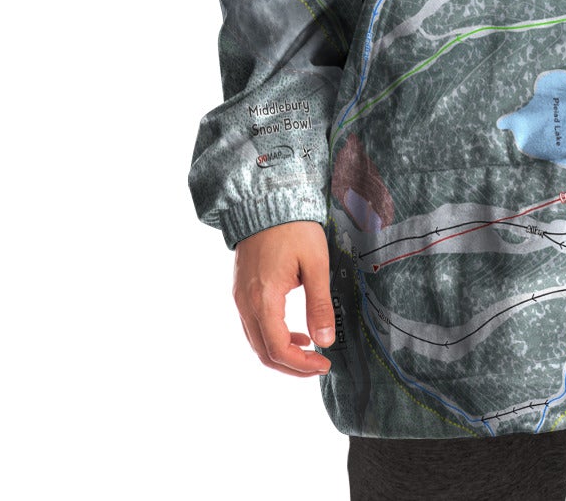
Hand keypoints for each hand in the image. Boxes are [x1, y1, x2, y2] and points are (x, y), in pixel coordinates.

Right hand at [232, 219, 334, 377]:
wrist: (267, 200)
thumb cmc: (294, 228)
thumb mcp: (315, 263)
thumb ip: (319, 304)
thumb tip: (325, 341)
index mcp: (264, 299)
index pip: (277, 349)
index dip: (301, 364)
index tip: (323, 365)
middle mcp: (245, 304)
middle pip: (263, 352)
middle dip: (291, 366)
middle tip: (318, 366)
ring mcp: (240, 298)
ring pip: (256, 342)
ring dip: (281, 353)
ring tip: (309, 350)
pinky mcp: (241, 291)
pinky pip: (253, 326)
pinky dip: (272, 337)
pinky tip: (294, 332)